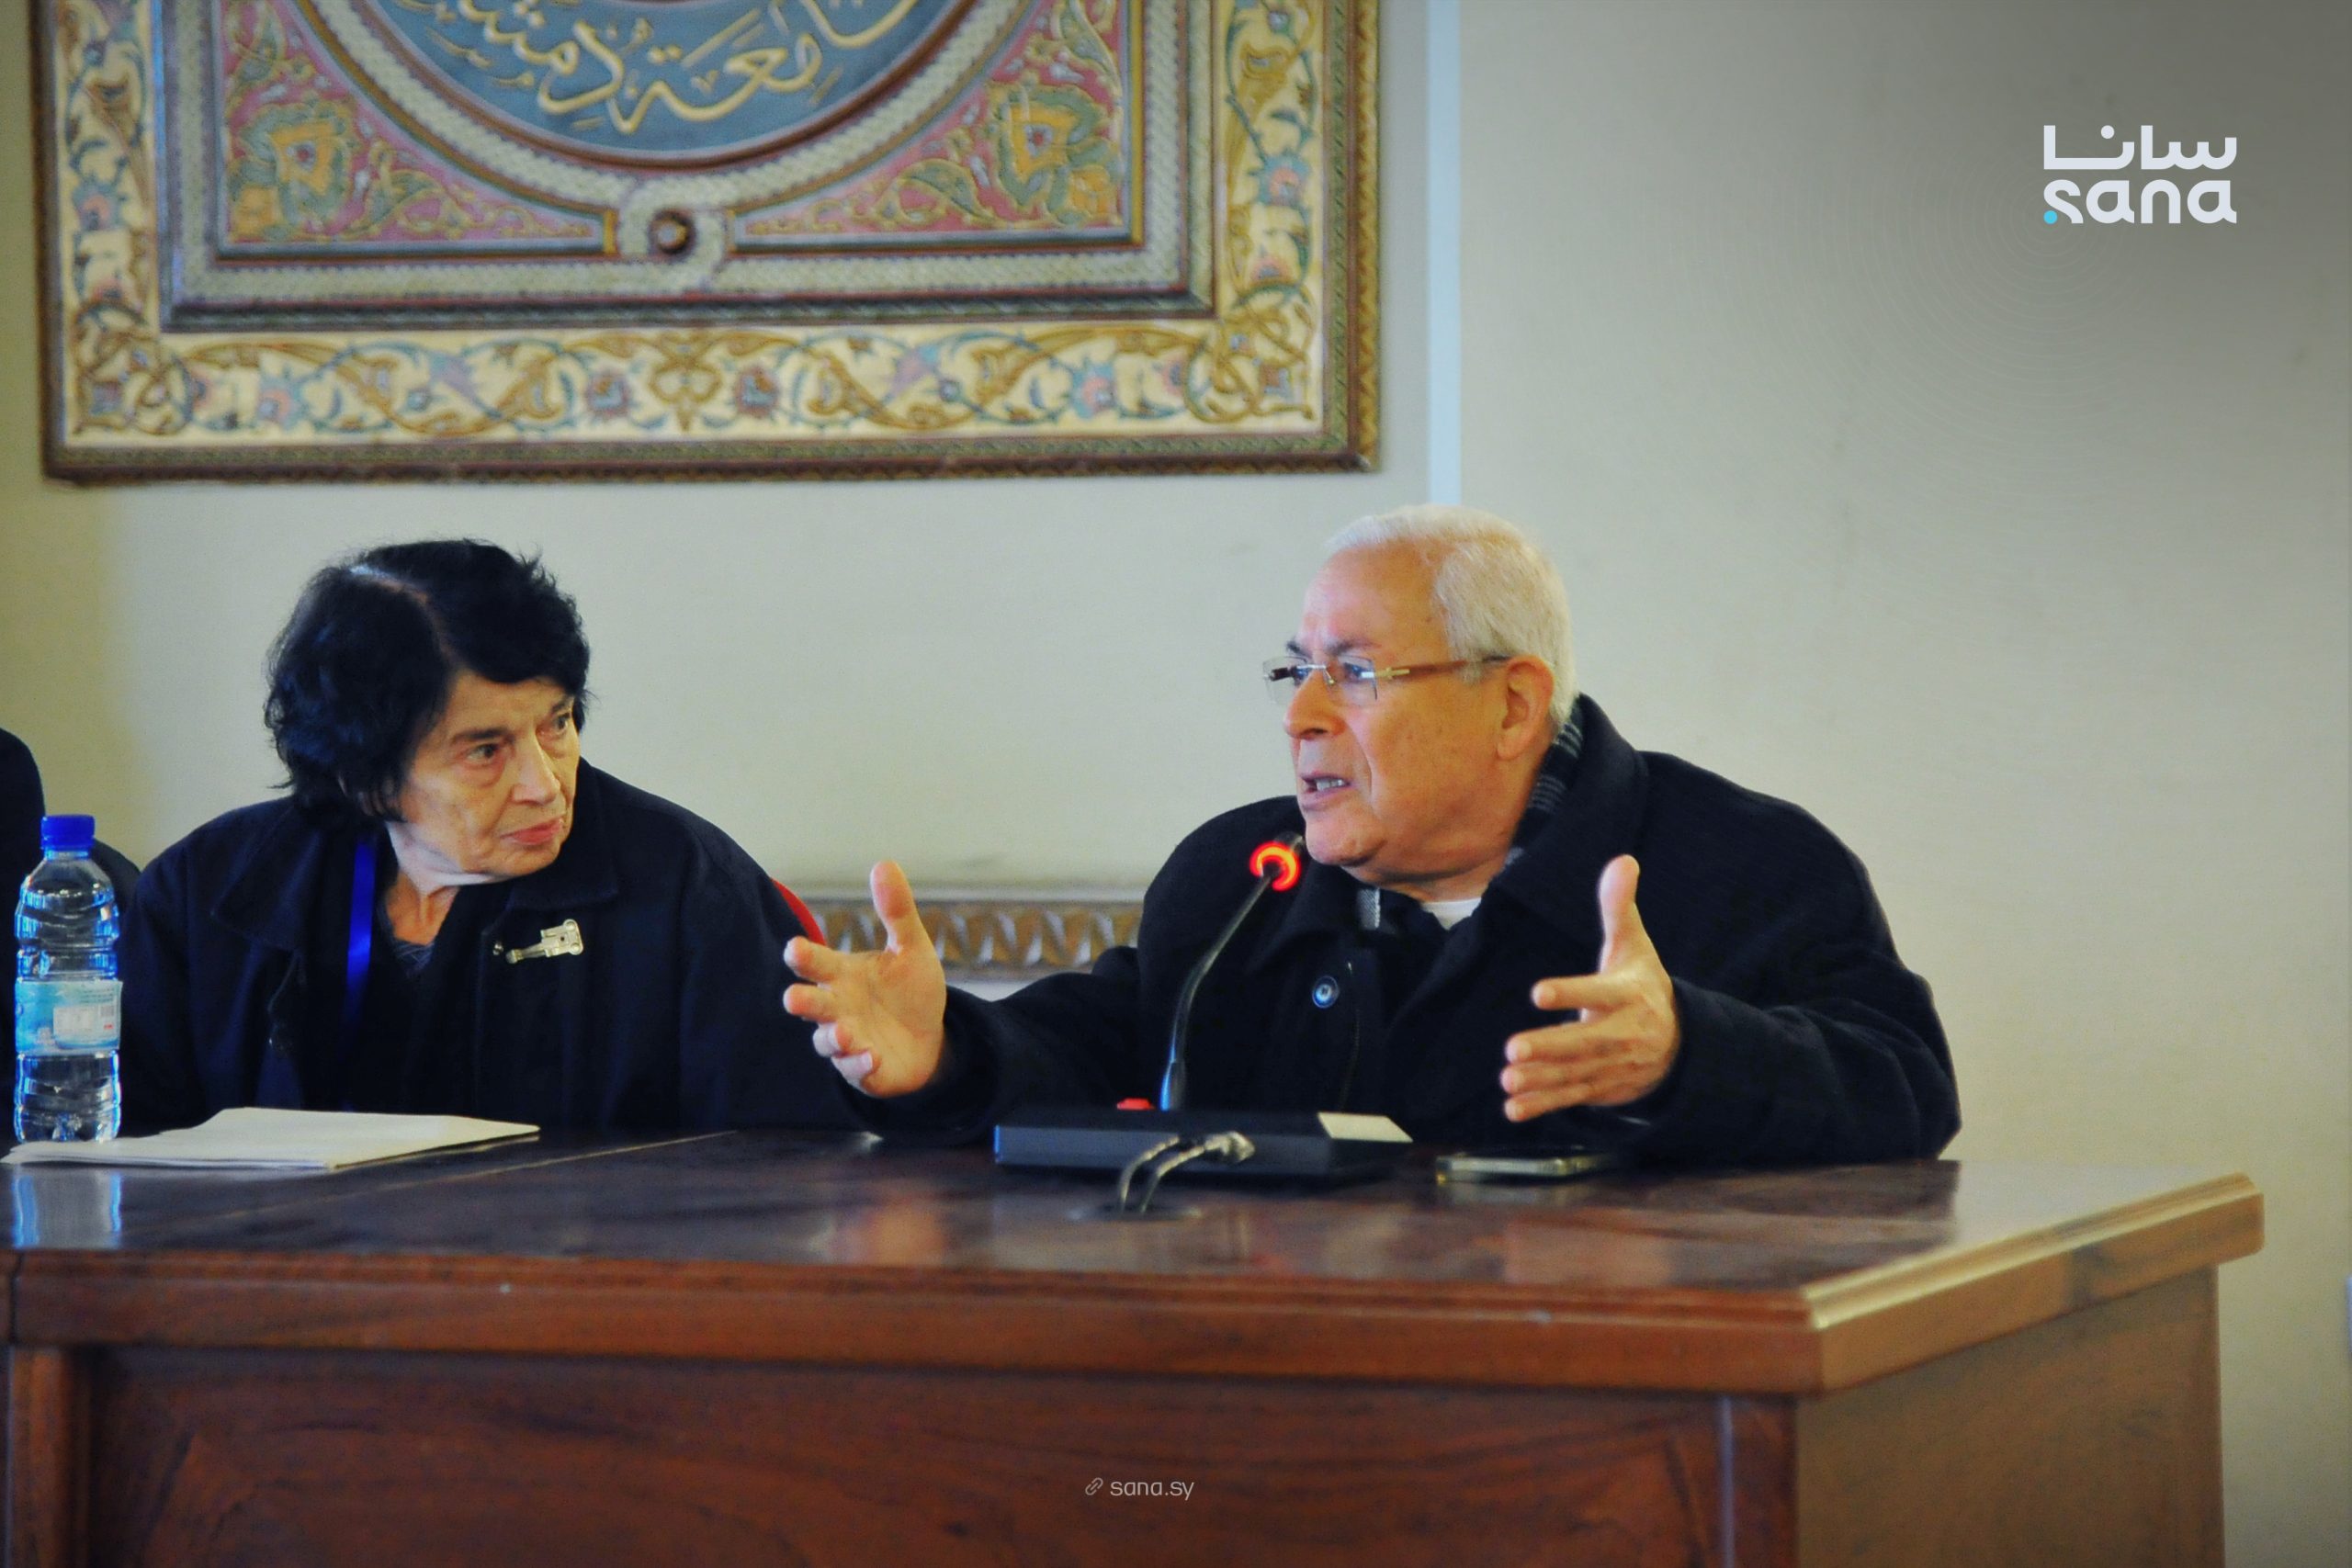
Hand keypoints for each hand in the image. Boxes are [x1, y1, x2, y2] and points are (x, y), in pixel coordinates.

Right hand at [783, 861, 947, 1096]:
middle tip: (793, 998)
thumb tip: (885, 863)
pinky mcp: (864, 1069)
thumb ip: (896, 911)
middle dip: (803, 1002)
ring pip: (828, 1041)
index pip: (817, 963)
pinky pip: (856, 1069)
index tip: (794, 948)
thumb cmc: (910, 990)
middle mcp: (838, 1008)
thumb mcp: (911, 948)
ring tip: (844, 1031)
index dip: (804, 957)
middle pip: (812, 1005)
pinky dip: (861, 1064)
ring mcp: (848, 1041)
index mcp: (843, 975)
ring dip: (833, 1037)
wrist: (932, 1038)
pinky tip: (872, 1056)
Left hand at [1501, 854, 1680, 1120]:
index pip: (1599, 993)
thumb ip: (1619, 908)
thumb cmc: (1642, 984)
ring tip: (1508, 1080)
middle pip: (1586, 1043)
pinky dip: (1544, 1107)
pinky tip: (1513, 1109)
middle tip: (1512, 1049)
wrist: (1681, 1042)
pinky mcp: (1604, 1088)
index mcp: (1628, 995)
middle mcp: (1623, 1033)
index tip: (1538, 992)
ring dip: (1541, 1080)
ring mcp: (1613, 1065)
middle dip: (1550, 1048)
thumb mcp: (1635, 946)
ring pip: (1576, 1075)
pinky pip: (1572, 1099)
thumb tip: (1622, 860)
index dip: (1571, 993)